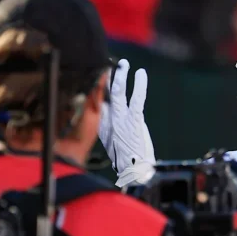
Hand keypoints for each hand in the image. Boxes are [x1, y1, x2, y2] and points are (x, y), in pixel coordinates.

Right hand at [98, 59, 155, 188]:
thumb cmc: (126, 160)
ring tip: (123, 63)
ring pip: (117, 93)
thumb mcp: (111, 142)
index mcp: (101, 126)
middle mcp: (107, 120)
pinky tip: (140, 73)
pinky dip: (139, 85)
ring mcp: (120, 120)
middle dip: (106, 78)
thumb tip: (104, 113)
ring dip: (120, 76)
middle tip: (106, 63)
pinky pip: (136, 99)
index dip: (96, 88)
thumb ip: (107, 126)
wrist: (134, 172)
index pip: (95, 102)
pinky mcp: (133, 121)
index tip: (96, 76)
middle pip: (103, 94)